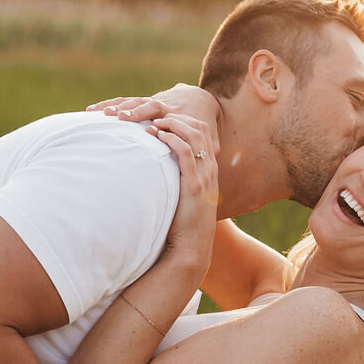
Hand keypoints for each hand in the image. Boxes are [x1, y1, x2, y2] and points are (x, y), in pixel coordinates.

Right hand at [88, 84, 220, 148]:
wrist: (199, 98)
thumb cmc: (204, 123)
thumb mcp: (209, 136)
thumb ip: (208, 146)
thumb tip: (210, 159)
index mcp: (177, 113)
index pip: (164, 114)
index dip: (155, 119)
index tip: (145, 128)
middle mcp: (162, 105)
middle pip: (146, 104)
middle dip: (132, 110)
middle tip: (118, 117)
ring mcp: (150, 102)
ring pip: (131, 101)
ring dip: (115, 106)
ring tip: (96, 112)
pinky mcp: (141, 103)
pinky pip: (124, 102)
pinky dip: (110, 104)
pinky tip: (91, 110)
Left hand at [147, 113, 218, 271]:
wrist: (191, 247)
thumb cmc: (183, 225)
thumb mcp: (184, 198)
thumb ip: (178, 182)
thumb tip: (160, 172)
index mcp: (208, 170)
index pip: (203, 134)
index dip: (185, 121)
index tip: (165, 120)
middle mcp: (209, 170)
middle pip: (201, 129)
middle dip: (179, 117)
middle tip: (157, 116)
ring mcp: (204, 176)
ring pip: (194, 136)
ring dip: (173, 124)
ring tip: (154, 123)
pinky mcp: (194, 185)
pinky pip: (186, 152)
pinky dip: (172, 139)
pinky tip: (157, 136)